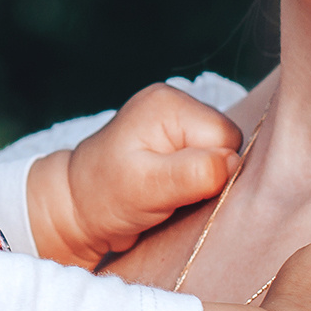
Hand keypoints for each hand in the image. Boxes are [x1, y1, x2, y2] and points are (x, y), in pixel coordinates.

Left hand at [26, 83, 242, 268]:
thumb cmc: (104, 196)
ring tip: (169, 193)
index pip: (226, 137)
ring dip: (204, 180)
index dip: (213, 171)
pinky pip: (210, 160)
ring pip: (222, 154)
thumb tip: (233, 162)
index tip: (180, 190)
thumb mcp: (146, 187)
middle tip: (172, 193)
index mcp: (169, 104)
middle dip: (209, 175)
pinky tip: (173, 190)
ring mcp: (176, 121)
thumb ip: (193, 173)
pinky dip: (198, 181)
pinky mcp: (177, 140)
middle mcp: (175, 104)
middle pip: (228, 143)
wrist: (77, 207)